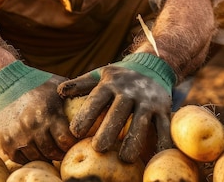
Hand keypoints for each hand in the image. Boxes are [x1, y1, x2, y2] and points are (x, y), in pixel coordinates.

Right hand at [0, 61, 76, 162]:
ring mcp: (17, 135)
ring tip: (50, 150)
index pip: (66, 140)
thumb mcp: (58, 85)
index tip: (75, 141)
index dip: (72, 143)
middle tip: (64, 150)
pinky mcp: (4, 140)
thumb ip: (74, 95)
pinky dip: (28, 157)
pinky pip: (19, 158)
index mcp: (48, 112)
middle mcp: (33, 126)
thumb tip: (97, 100)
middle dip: (61, 152)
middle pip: (52, 152)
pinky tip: (34, 150)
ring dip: (45, 155)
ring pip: (37, 157)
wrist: (3, 81)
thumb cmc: (36, 82)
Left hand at [57, 53, 175, 162]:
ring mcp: (148, 100)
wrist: (154, 65)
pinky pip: (164, 126)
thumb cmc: (121, 77)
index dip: (85, 115)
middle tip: (98, 149)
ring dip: (134, 140)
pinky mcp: (163, 108)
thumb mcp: (101, 74)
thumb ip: (81, 84)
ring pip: (141, 121)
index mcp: (111, 84)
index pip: (96, 99)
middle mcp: (130, 91)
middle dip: (109, 130)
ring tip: (125, 159)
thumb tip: (59, 92)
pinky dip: (163, 141)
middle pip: (119, 111)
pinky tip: (157, 155)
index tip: (74, 132)